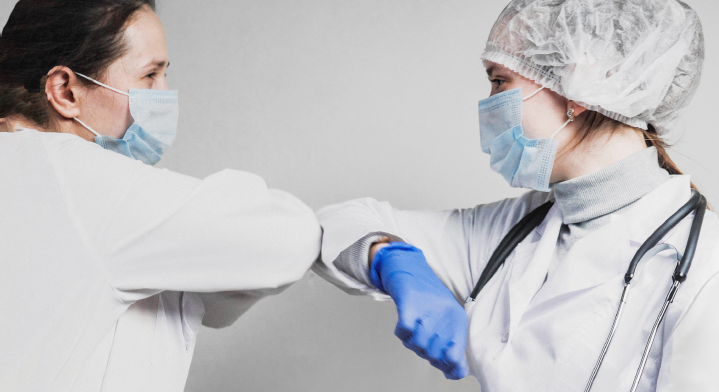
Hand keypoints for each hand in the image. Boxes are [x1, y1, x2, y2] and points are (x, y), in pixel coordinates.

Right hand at [370, 242, 468, 379]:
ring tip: (411, 332)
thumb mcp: (446, 318)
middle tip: (421, 341)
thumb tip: (455, 372)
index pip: (457, 356)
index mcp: (458, 319)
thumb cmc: (428, 296)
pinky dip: (401, 333)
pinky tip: (404, 326)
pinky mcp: (410, 303)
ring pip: (419, 344)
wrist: (409, 267)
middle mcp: (446, 314)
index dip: (448, 367)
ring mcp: (428, 309)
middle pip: (434, 354)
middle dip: (426, 354)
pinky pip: (404, 331)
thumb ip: (450, 343)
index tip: (443, 368)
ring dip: (411, 343)